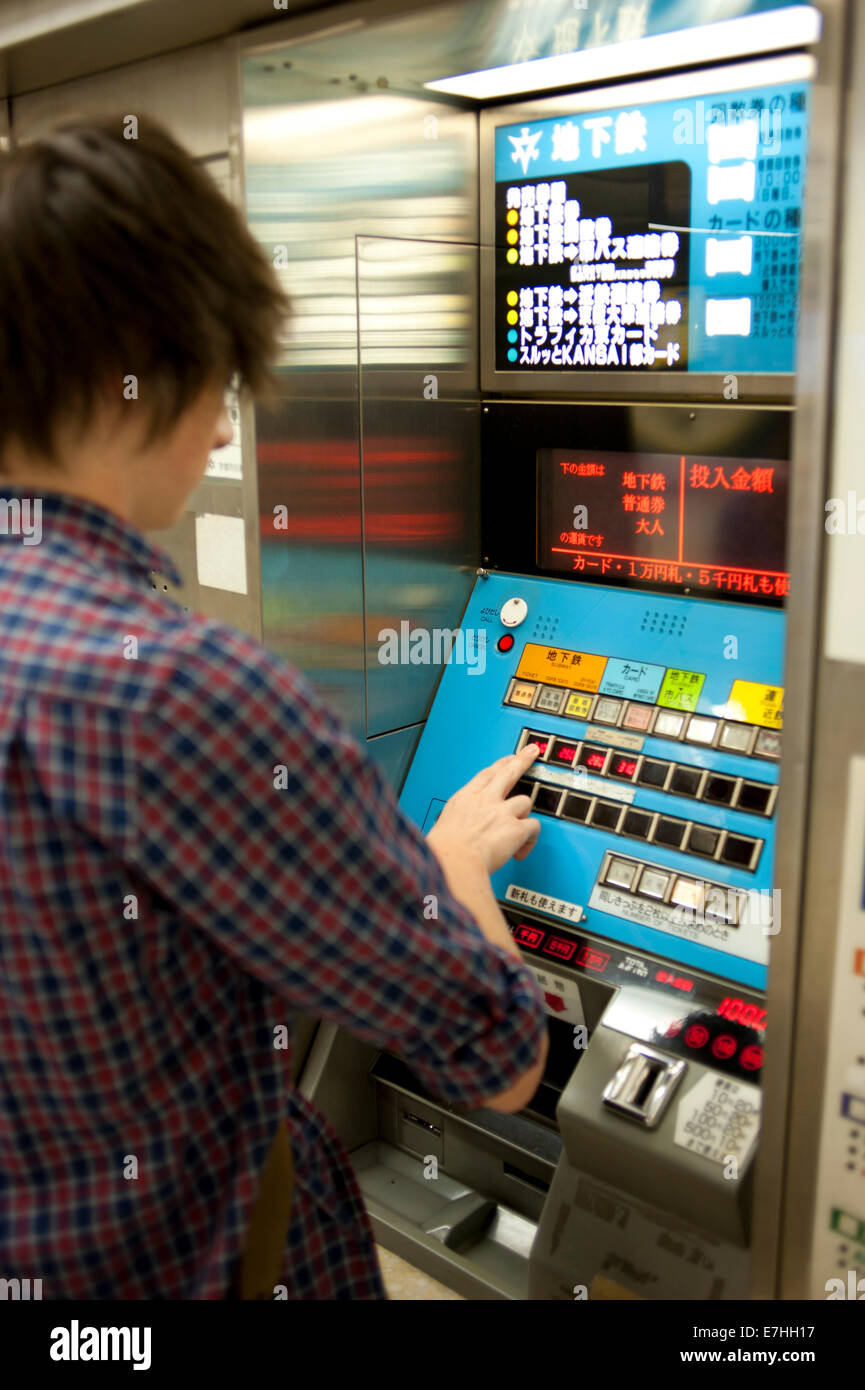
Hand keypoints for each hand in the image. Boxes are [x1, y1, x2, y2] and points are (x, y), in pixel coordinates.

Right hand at [427, 743, 541, 875]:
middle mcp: (484, 801)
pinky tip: (520, 851)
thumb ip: (457, 824)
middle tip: (532, 752)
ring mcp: (502, 812)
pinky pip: (533, 827)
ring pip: (525, 801)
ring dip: (523, 815)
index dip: (499, 765)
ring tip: (517, 831)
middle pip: (508, 773)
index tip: (507, 759)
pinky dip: (529, 840)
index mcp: (464, 799)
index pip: (486, 775)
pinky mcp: (516, 828)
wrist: (453, 863)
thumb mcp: (442, 828)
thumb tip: (460, 834)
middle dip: (522, 760)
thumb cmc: (442, 853)